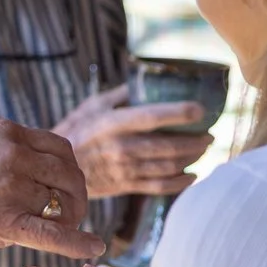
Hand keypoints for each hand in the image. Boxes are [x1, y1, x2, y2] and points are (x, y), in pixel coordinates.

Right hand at [0, 119, 99, 260]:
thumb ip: (9, 154)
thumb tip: (42, 174)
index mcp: (7, 132)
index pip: (58, 148)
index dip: (68, 171)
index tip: (67, 186)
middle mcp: (13, 153)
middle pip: (67, 173)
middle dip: (75, 195)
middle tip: (71, 212)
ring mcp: (10, 186)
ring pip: (59, 202)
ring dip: (68, 217)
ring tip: (63, 228)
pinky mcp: (4, 220)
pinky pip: (51, 232)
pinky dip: (77, 242)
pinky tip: (92, 247)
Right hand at [54, 86, 213, 197]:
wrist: (56, 169)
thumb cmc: (77, 129)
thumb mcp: (93, 105)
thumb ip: (121, 94)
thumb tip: (149, 79)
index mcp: (112, 124)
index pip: (151, 117)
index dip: (178, 113)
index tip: (201, 109)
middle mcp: (120, 148)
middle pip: (167, 147)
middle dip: (194, 141)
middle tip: (210, 133)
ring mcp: (124, 169)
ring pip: (167, 167)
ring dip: (191, 158)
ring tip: (203, 149)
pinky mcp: (126, 185)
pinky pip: (159, 187)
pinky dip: (180, 183)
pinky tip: (192, 175)